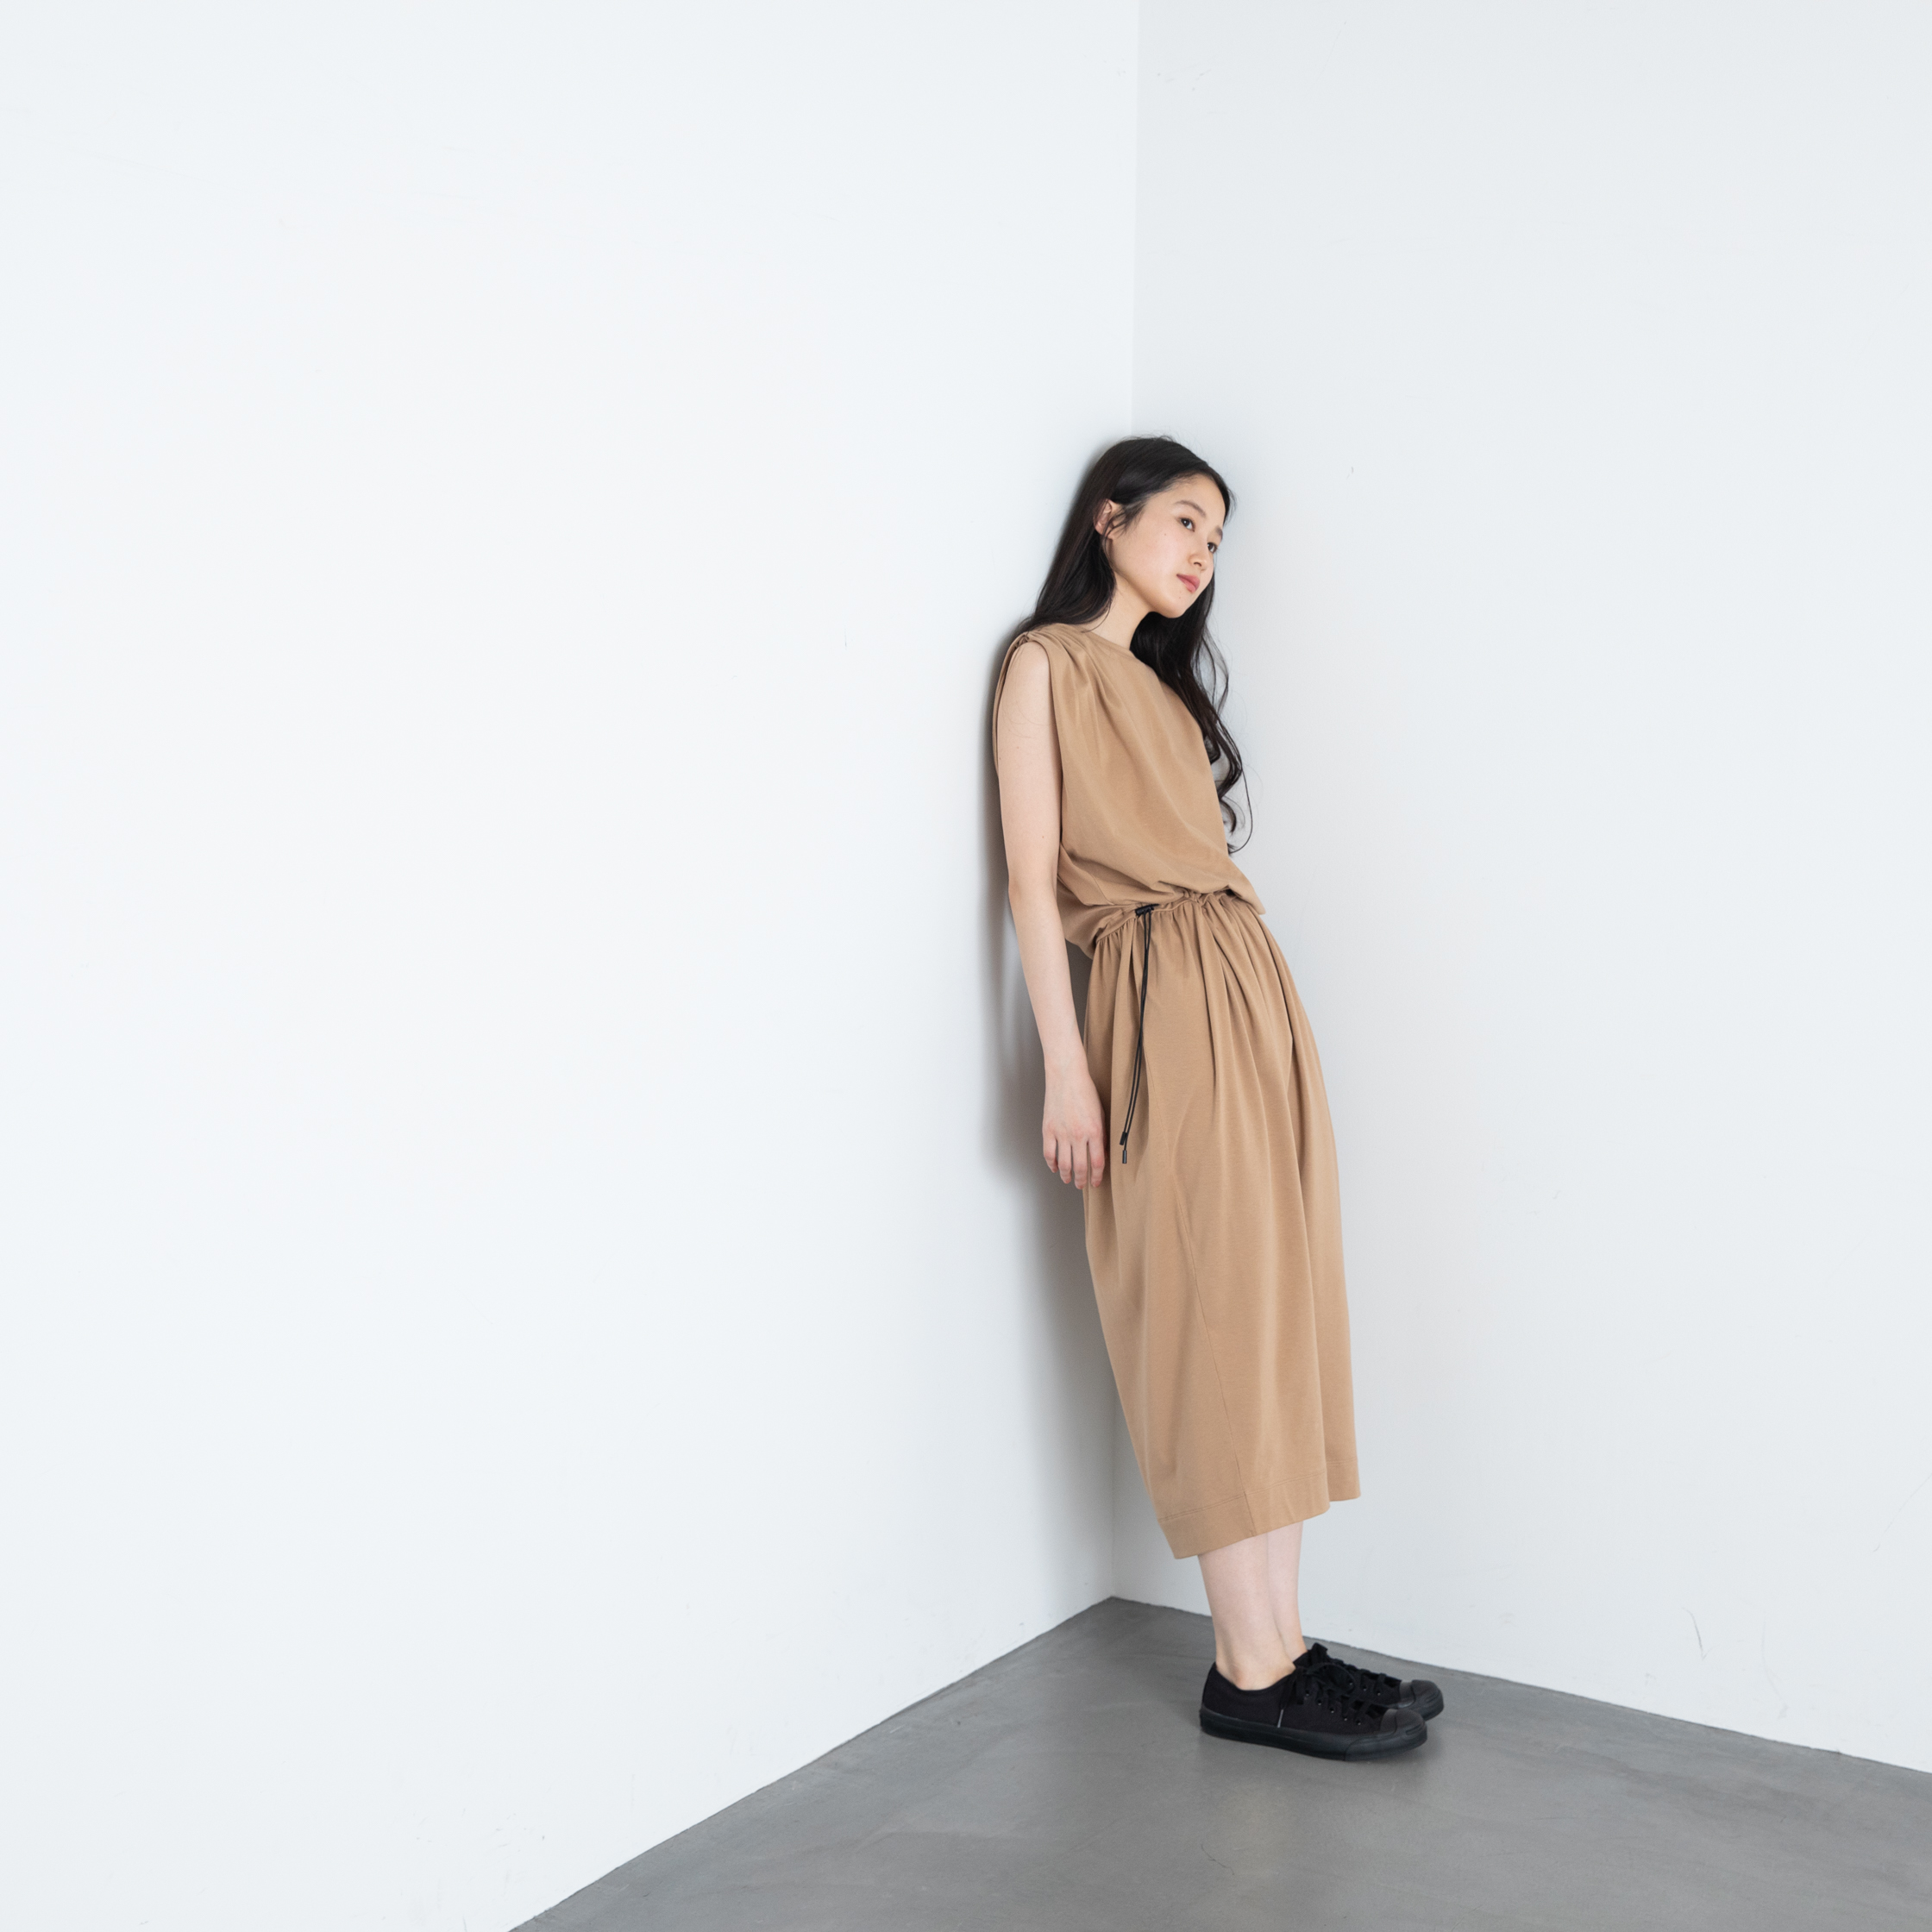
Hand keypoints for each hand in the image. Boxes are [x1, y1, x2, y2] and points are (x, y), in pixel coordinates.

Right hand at [1042, 1061, 1107, 1189]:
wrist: (1066, 1076)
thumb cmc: (1085, 1091)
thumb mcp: (1100, 1114)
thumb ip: (1100, 1134)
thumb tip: (1100, 1153)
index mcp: (1094, 1131)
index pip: (1097, 1162)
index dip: (1097, 1176)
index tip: (1096, 1182)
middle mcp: (1078, 1134)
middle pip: (1080, 1167)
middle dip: (1082, 1180)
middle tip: (1081, 1185)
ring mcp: (1061, 1133)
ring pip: (1064, 1164)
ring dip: (1067, 1176)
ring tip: (1068, 1180)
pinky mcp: (1048, 1129)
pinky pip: (1049, 1153)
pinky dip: (1052, 1164)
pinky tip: (1055, 1168)